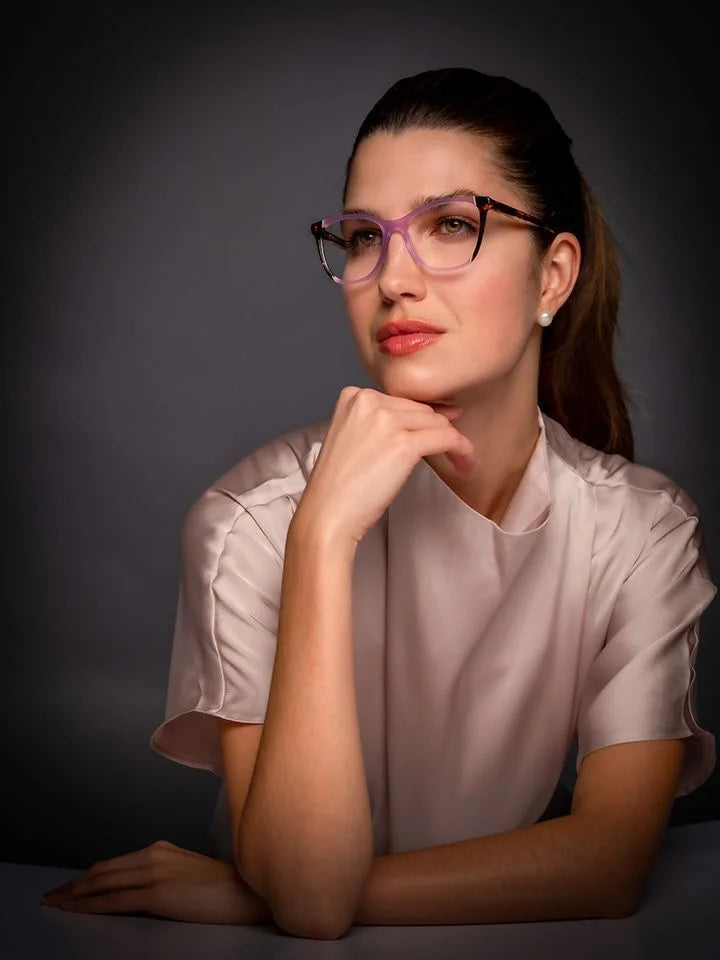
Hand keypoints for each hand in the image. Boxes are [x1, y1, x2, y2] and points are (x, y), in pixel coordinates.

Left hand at [40, 840, 270, 924]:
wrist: (247, 890)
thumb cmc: (223, 886)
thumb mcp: (186, 872)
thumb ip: (162, 874)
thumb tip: (140, 889)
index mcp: (161, 849)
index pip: (114, 863)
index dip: (87, 875)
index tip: (70, 885)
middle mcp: (154, 855)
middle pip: (103, 870)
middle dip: (74, 884)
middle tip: (52, 894)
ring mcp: (155, 873)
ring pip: (103, 883)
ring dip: (76, 894)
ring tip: (57, 902)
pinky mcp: (158, 893)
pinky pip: (115, 900)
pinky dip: (91, 904)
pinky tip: (77, 909)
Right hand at [293, 386, 474, 545]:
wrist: (327, 514)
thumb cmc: (339, 487)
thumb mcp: (352, 439)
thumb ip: (378, 423)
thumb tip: (425, 417)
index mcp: (354, 396)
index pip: (401, 400)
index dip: (423, 418)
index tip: (439, 428)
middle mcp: (369, 401)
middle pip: (421, 410)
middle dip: (439, 430)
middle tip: (454, 448)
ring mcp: (386, 421)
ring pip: (437, 423)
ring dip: (454, 441)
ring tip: (461, 459)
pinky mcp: (403, 444)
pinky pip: (448, 439)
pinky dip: (462, 450)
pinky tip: (465, 463)